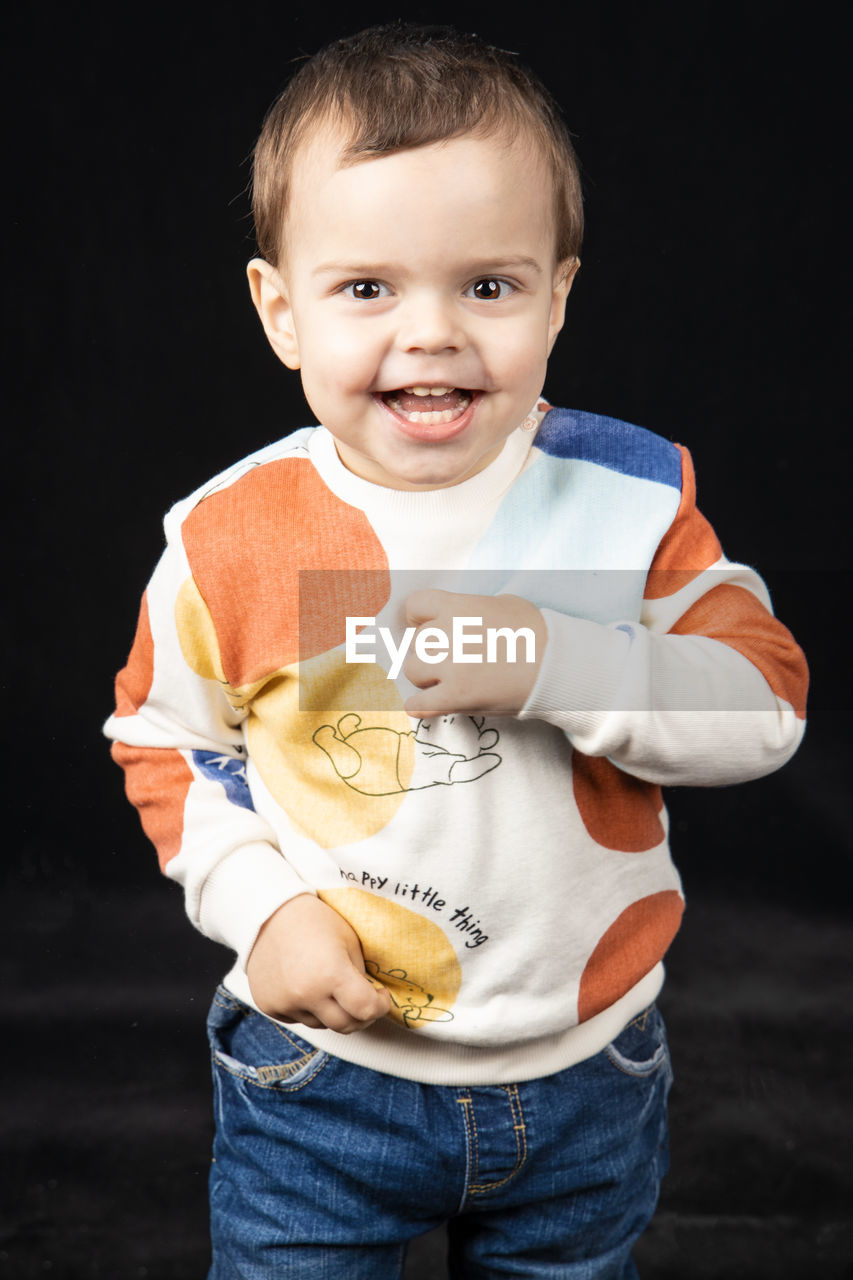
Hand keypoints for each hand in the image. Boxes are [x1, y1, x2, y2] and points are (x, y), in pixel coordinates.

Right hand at [246, 895, 391, 1033]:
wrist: (267, 913)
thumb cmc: (313, 920)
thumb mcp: (349, 941)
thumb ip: (359, 975)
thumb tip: (366, 998)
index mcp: (331, 973)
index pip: (366, 1009)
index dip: (380, 1006)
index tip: (381, 997)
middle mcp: (306, 994)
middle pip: (345, 1025)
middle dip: (361, 1016)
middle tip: (363, 1000)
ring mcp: (285, 1003)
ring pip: (321, 1023)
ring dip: (331, 1011)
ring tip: (328, 985)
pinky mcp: (268, 1006)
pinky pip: (297, 1018)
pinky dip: (307, 1008)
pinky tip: (305, 985)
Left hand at [402, 589, 546, 718]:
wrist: (557, 666)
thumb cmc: (535, 632)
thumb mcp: (502, 604)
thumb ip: (470, 609)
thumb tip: (452, 617)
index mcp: (459, 607)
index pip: (415, 607)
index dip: (420, 618)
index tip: (428, 627)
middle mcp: (449, 634)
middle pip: (416, 641)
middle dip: (429, 649)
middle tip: (448, 657)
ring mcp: (451, 667)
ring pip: (412, 670)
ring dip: (425, 675)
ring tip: (444, 679)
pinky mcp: (456, 698)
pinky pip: (418, 705)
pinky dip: (418, 706)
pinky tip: (425, 704)